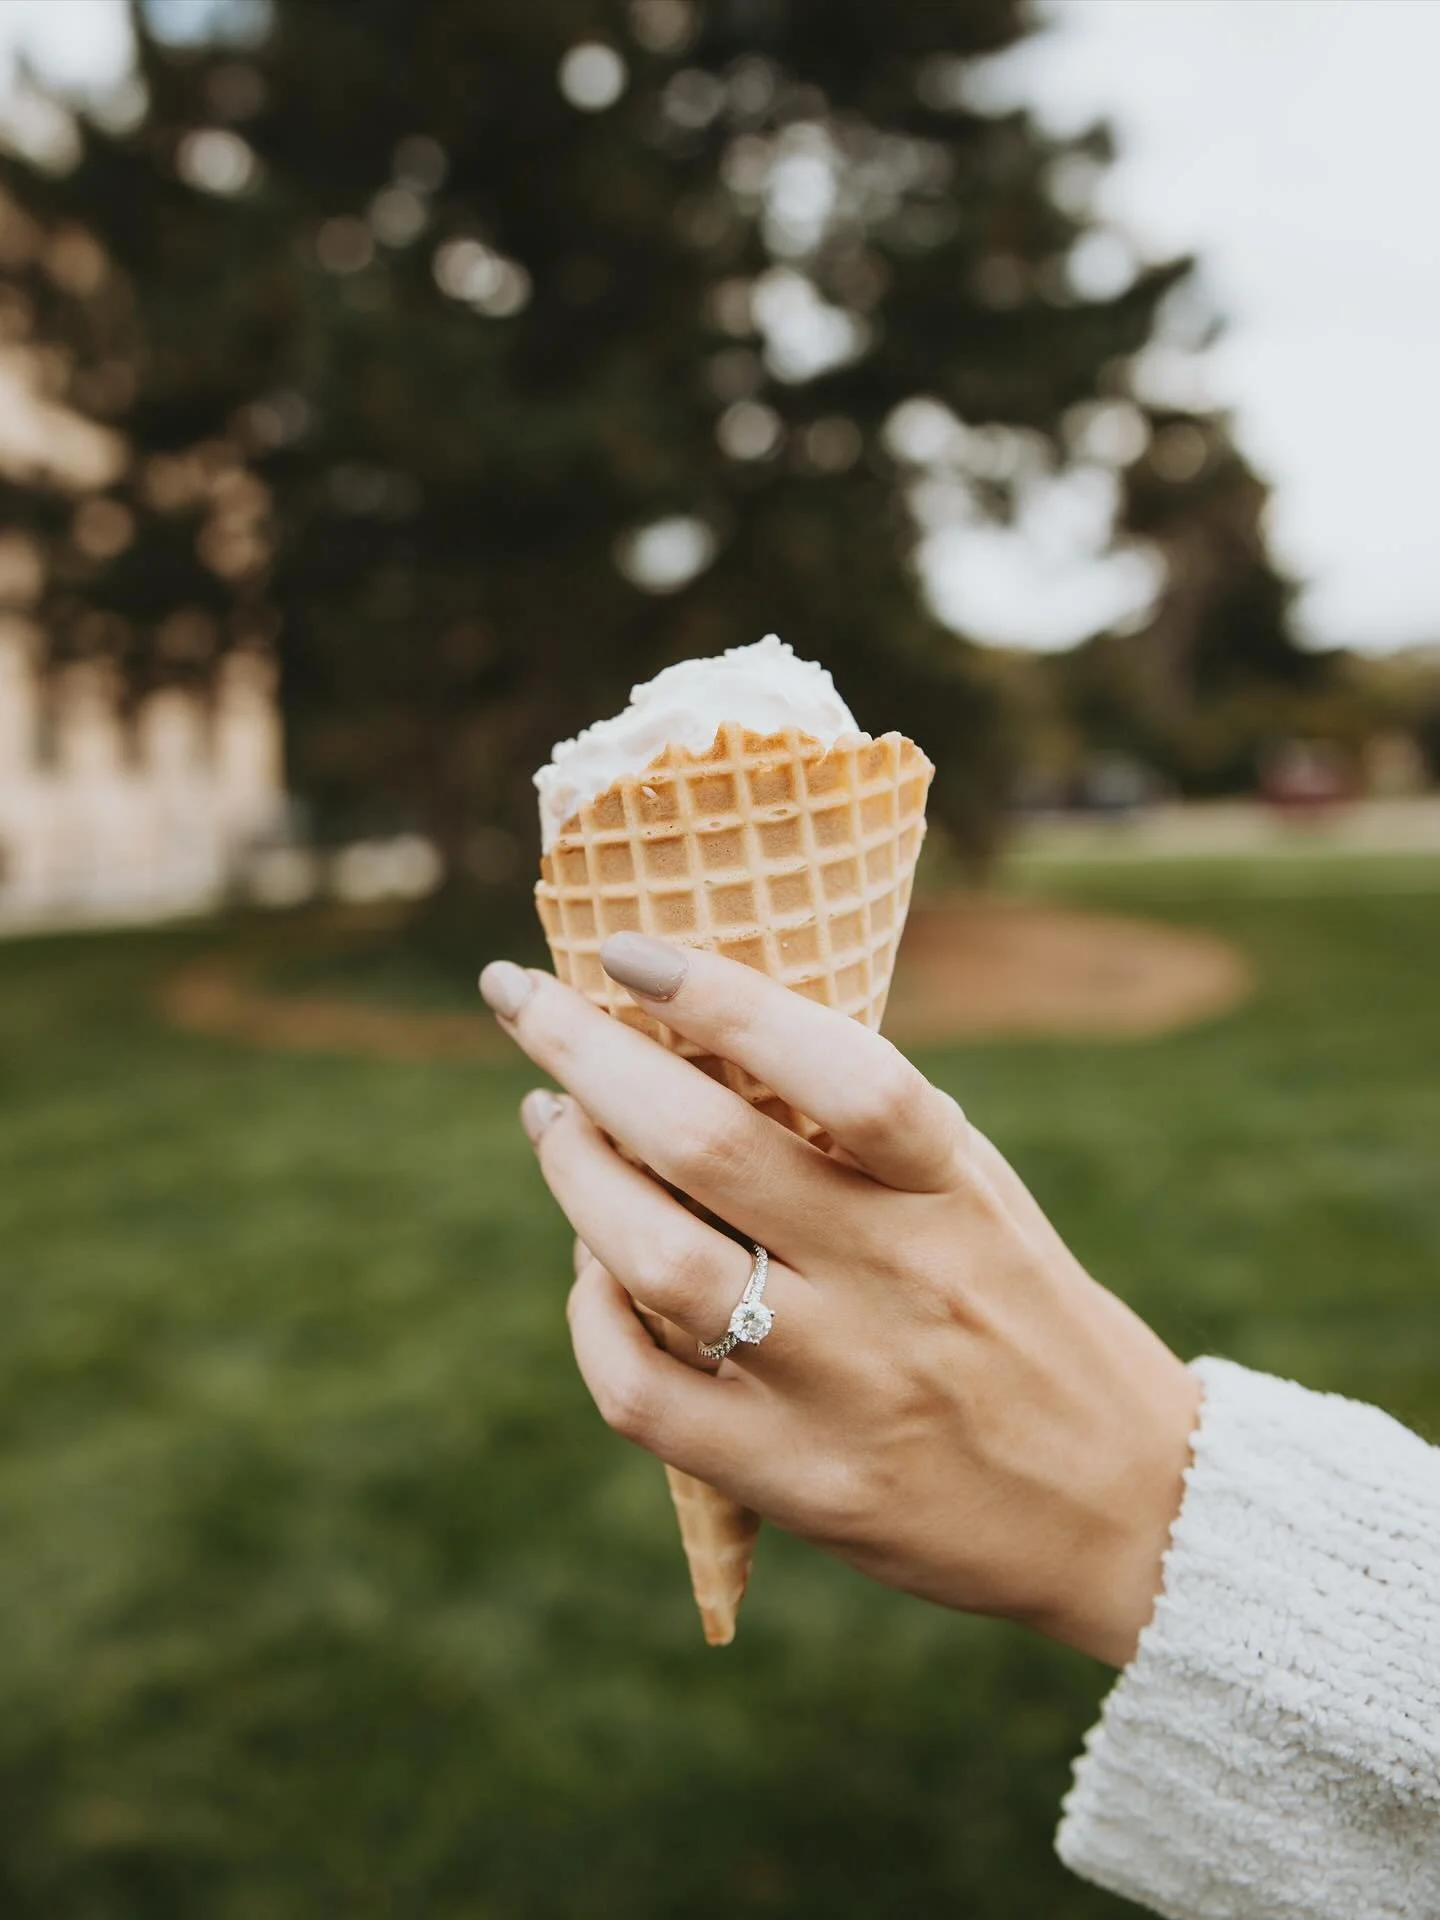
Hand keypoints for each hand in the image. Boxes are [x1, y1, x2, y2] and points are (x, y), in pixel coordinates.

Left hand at [479, 934, 1200, 1666]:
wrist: (1121, 1509)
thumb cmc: (1027, 1319)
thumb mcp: (980, 1198)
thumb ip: (869, 1135)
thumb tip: (705, 1044)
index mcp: (952, 1189)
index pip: (843, 1069)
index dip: (726, 999)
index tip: (630, 951)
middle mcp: (900, 1277)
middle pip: (708, 1145)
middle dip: (585, 1055)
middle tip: (520, 1000)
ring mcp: (846, 1386)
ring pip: (656, 1260)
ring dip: (575, 1173)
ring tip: (550, 1122)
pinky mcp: (801, 1481)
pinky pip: (646, 1394)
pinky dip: (591, 1318)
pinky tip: (588, 1271)